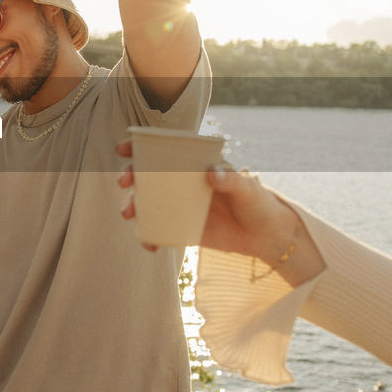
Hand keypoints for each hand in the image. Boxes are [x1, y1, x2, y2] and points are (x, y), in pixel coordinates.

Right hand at [116, 139, 301, 263]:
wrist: (266, 236)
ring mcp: (180, 206)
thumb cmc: (258, 203)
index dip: (140, 147)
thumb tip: (210, 174)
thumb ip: (231, 179)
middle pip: (148, 176)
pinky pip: (159, 230)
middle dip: (130, 176)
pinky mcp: (183, 229)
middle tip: (124, 182)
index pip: (163, 151)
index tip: (124, 148)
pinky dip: (149, 237)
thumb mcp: (247, 189)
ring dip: (132, 205)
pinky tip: (149, 243)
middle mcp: (182, 183)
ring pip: (147, 203)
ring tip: (129, 213)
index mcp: (195, 165)